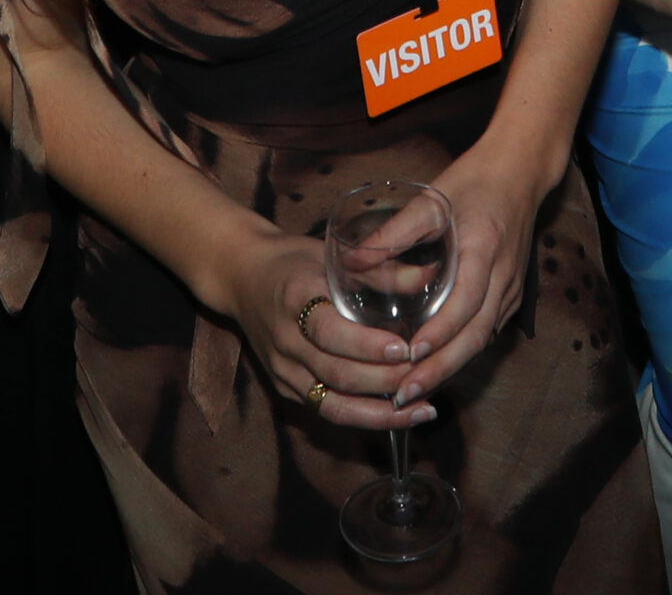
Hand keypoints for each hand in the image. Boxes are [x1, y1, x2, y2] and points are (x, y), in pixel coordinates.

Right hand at [229, 227, 435, 433]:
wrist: (241, 278)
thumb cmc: (293, 260)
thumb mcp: (331, 254)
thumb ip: (378, 270)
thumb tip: (431, 276)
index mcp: (295, 299)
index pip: (330, 333)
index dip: (368, 346)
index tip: (406, 349)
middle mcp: (285, 341)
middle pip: (336, 374)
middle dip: (384, 382)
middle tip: (425, 378)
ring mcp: (282, 371)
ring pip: (332, 404)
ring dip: (379, 414)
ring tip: (421, 411)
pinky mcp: (285, 389)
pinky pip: (325, 410)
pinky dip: (362, 417)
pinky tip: (395, 415)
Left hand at [405, 139, 553, 395]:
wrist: (521, 170)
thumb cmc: (475, 180)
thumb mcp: (432, 198)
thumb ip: (393, 232)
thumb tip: (349, 262)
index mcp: (485, 249)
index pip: (466, 302)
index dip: (440, 332)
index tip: (411, 354)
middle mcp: (503, 277)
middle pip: (476, 336)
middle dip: (440, 369)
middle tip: (403, 393)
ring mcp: (511, 289)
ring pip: (482, 340)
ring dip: (449, 368)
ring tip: (412, 390)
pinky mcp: (510, 295)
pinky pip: (486, 331)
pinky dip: (461, 353)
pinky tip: (435, 366)